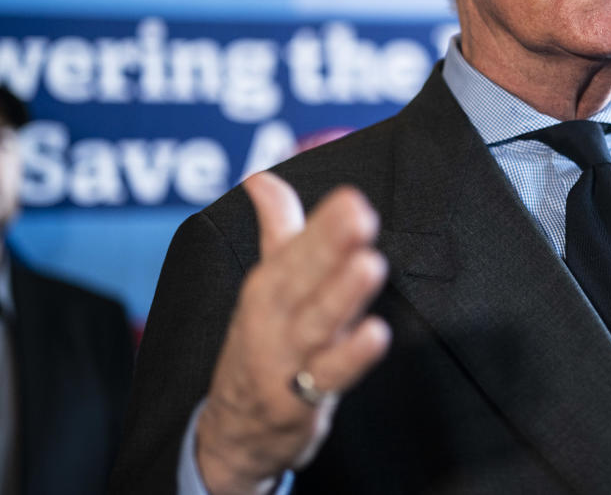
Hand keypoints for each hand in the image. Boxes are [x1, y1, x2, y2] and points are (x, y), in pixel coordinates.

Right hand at [195, 172, 391, 494]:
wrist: (234, 432)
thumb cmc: (261, 345)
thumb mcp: (265, 286)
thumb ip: (276, 230)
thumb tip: (261, 178)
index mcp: (267, 286)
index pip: (296, 249)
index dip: (323, 224)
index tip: (351, 197)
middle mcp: (272, 320)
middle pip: (302, 278)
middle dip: (329, 246)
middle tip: (358, 214)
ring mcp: (286, 361)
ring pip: (316, 323)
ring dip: (342, 295)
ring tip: (370, 264)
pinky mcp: (302, 401)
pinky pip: (329, 377)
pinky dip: (350, 357)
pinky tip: (376, 333)